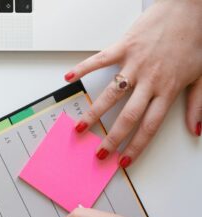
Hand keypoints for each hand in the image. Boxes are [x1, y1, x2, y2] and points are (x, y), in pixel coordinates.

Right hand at [64, 0, 201, 167]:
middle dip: (111, 139)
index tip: (124, 160)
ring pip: (110, 95)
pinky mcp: (124, 47)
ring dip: (93, 114)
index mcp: (168, 89)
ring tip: (80, 127)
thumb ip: (197, 105)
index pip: (149, 126)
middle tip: (99, 153)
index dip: (136, 147)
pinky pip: (99, 60)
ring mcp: (134, 64)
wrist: (190, 8)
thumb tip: (195, 129)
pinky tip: (69, 78)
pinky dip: (82, 69)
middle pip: (127, 117)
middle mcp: (150, 80)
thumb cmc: (196, 38)